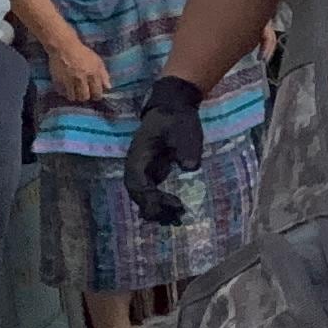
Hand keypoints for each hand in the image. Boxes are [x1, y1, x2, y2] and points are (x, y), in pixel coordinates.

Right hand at [46, 36, 111, 104]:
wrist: (64, 46)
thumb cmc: (83, 53)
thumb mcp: (97, 61)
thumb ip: (104, 75)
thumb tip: (109, 88)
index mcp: (93, 74)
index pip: (97, 93)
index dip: (97, 96)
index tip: (94, 94)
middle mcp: (81, 79)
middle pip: (84, 97)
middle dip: (85, 97)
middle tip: (84, 93)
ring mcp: (69, 80)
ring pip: (73, 97)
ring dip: (74, 96)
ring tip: (75, 91)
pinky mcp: (58, 81)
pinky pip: (62, 93)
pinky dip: (64, 92)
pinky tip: (66, 88)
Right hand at [124, 76, 206, 223]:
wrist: (173, 107)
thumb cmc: (177, 119)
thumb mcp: (184, 130)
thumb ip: (186, 148)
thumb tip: (190, 167)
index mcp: (138, 155)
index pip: (137, 182)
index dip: (150, 196)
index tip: (171, 203)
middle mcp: (136, 165)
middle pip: (138, 194)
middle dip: (154, 208)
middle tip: (176, 217)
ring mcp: (143, 170)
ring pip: (143, 196)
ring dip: (157, 210)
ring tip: (176, 220)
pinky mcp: (152, 172)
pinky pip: (151, 193)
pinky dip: (160, 204)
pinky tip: (174, 213)